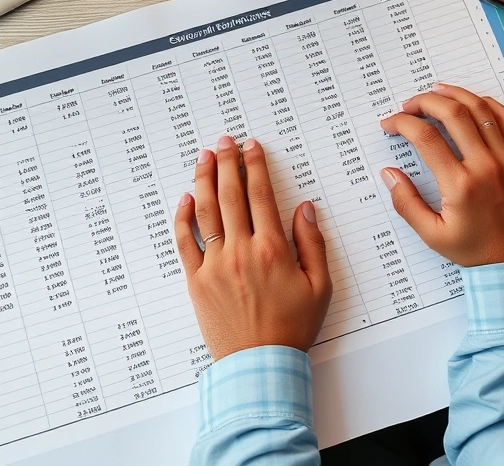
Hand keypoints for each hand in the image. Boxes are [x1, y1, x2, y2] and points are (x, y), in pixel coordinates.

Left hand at [174, 136, 332, 360]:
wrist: (260, 363)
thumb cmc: (292, 327)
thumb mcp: (320, 286)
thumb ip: (312, 244)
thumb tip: (304, 209)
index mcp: (272, 250)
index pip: (261, 196)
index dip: (255, 166)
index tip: (251, 147)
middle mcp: (240, 252)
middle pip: (231, 195)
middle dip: (227, 163)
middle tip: (224, 141)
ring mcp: (215, 265)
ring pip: (206, 212)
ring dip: (204, 180)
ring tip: (204, 157)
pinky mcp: (197, 280)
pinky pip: (185, 242)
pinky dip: (183, 218)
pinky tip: (186, 199)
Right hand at [379, 84, 503, 266]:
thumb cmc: (476, 251)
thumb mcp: (432, 234)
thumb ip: (406, 202)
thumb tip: (389, 173)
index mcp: (461, 185)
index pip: (426, 137)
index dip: (402, 123)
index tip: (390, 124)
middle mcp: (486, 166)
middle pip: (452, 113)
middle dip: (424, 102)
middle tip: (409, 105)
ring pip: (480, 109)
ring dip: (455, 94)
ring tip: (436, 92)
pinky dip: (486, 104)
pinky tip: (471, 102)